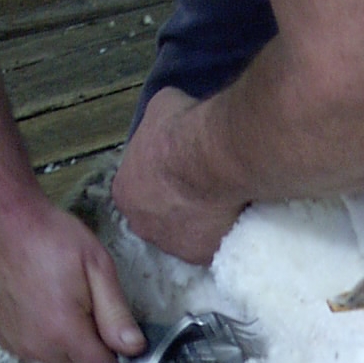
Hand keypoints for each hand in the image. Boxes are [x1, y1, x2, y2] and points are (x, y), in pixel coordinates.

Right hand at [0, 199, 145, 362]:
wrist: (1, 222)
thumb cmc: (51, 237)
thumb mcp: (97, 266)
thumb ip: (116, 313)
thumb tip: (134, 348)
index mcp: (64, 331)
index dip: (119, 357)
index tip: (121, 334)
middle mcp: (38, 347)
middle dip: (95, 355)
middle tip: (96, 316)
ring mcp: (18, 346)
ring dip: (72, 349)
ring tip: (69, 307)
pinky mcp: (5, 339)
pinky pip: (38, 355)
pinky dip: (49, 343)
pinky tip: (48, 310)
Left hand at [112, 88, 247, 263]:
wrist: (214, 157)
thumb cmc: (181, 130)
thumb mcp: (161, 107)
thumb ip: (158, 121)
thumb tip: (171, 116)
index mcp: (125, 192)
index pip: (137, 190)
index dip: (158, 179)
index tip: (179, 167)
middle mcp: (142, 225)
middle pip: (158, 217)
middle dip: (175, 205)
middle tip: (201, 184)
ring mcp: (172, 245)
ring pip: (186, 234)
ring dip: (200, 220)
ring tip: (223, 198)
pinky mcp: (203, 255)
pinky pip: (213, 244)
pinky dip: (224, 231)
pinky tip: (238, 212)